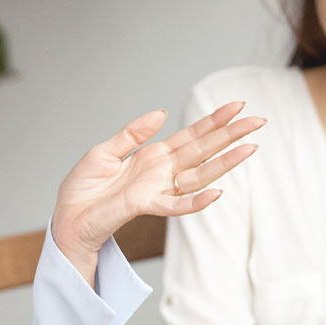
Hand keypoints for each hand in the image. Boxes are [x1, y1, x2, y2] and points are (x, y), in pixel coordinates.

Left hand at [52, 102, 264, 262]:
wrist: (67, 218)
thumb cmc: (83, 189)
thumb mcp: (104, 151)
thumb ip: (132, 133)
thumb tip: (161, 113)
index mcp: (153, 156)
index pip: (190, 136)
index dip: (213, 121)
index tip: (236, 106)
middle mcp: (161, 172)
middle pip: (203, 151)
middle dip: (230, 135)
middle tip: (258, 120)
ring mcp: (157, 190)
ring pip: (199, 175)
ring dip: (225, 163)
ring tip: (250, 148)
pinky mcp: (145, 206)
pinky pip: (176, 205)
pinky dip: (196, 201)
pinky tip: (217, 192)